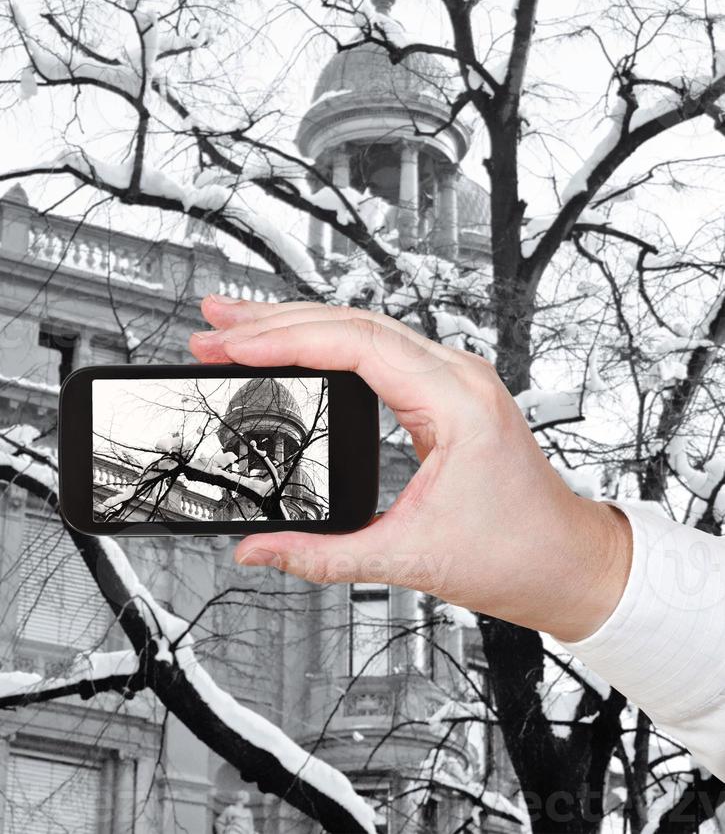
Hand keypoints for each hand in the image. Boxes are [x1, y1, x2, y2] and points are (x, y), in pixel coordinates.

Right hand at [189, 297, 631, 641]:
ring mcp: (454, 379)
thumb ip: (321, 556)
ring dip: (299, 326)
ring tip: (239, 328)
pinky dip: (329, 345)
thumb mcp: (407, 557)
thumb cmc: (516, 552)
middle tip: (215, 323)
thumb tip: (257, 549)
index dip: (286, 340)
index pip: (357, 344)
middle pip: (354, 323)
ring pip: (365, 329)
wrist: (567, 560)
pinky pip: (380, 350)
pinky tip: (295, 348)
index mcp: (456, 400)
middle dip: (277, 320)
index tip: (233, 345)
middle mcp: (457, 376)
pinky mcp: (446, 393)